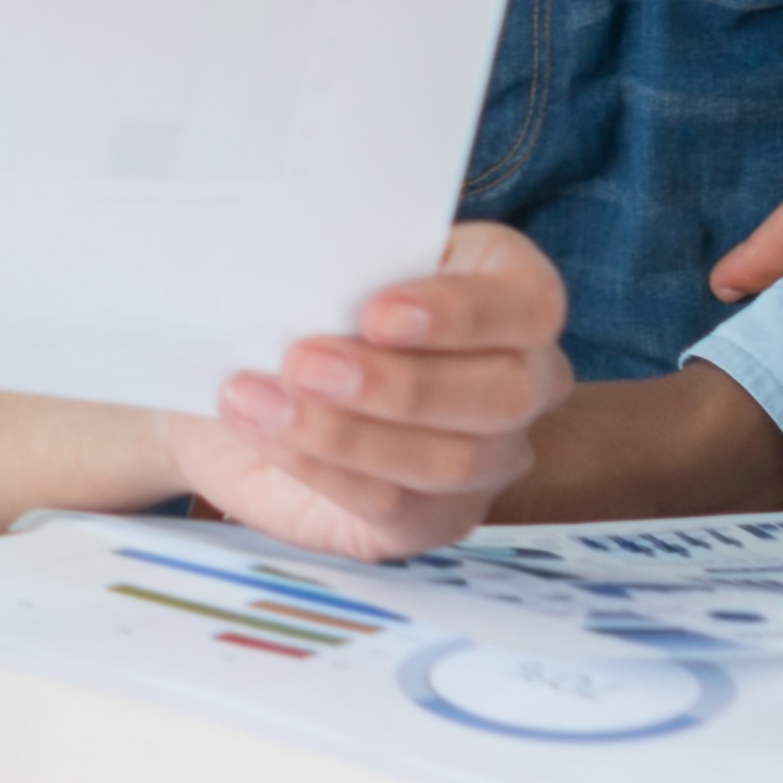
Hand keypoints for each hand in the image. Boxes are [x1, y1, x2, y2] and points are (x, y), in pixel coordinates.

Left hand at [169, 222, 567, 560]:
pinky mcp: (436, 518)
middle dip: (399, 384)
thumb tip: (306, 272)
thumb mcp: (326, 266)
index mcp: (510, 292)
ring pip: (451, 459)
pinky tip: (266, 433)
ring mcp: (490, 459)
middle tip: (303, 363)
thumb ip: (342, 265)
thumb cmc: (307, 304)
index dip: (462, 312)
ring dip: (345, 432)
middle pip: (505, 394)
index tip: (375, 314)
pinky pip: (395, 504)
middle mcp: (522, 380)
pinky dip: (321, 468)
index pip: (531, 304)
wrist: (252, 380)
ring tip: (261, 400)